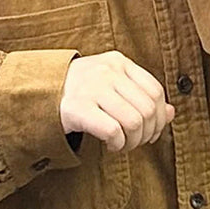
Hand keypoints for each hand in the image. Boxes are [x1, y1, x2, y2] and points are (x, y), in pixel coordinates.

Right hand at [60, 51, 175, 152]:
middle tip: (136, 142)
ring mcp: (91, 88)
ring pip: (134, 122)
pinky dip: (118, 144)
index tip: (152, 131)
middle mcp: (107, 72)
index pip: (155, 91)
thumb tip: (171, 113)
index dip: (160, 117)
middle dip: (148, 133)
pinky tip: (111, 146)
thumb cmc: (81, 92)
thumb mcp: (112, 86)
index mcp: (118, 62)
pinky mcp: (78, 108)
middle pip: (148, 109)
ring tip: (123, 145)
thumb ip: (141, 96)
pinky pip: (114, 131)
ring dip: (133, 142)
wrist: (38, 93)